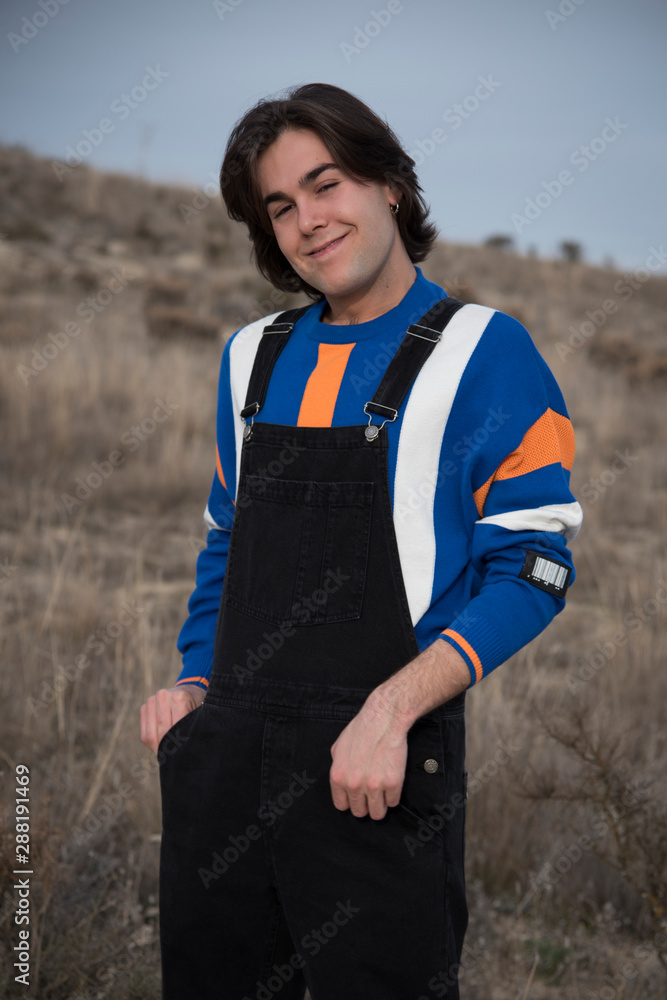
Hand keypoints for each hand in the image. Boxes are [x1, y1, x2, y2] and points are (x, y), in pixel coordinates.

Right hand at [140, 683, 205, 754]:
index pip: (175, 729)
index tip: (182, 756)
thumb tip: (181, 754)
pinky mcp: (145, 707)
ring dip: (159, 748)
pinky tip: (162, 746)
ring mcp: (151, 701)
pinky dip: (153, 744)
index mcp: (179, 697)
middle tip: (176, 761)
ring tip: (169, 756)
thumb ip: (192, 730)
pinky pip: (144, 734)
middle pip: (162, 732)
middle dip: (168, 748)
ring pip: (150, 736)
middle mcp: (163, 696)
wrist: (190, 690)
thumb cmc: (197, 707)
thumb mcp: (201, 716)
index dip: (178, 746)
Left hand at [329, 695, 408, 819]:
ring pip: (377, 813)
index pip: (341, 805)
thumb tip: (341, 781)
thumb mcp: (337, 748)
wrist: (383, 720)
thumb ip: (338, 767)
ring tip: (382, 795)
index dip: (350, 802)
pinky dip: (393, 796)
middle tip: (371, 796)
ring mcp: (374, 786)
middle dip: (365, 805)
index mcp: (338, 777)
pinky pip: (393, 802)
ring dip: (380, 806)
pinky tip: (391, 784)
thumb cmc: (361, 730)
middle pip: (359, 812)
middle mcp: (354, 785)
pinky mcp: (393, 783)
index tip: (357, 798)